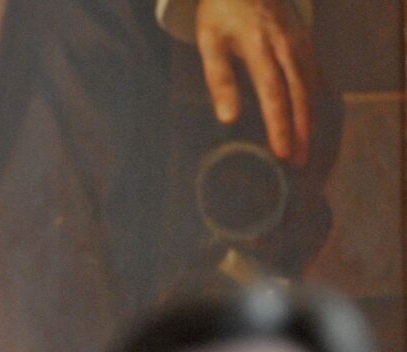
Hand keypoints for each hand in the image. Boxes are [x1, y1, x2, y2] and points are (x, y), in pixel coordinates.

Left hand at [195, 0, 314, 164]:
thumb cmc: (223, 13)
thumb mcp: (210, 42)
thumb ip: (219, 78)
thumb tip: (228, 118)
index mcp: (259, 45)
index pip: (273, 92)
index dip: (279, 124)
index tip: (281, 153)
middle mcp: (286, 44)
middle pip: (299, 93)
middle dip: (301, 130)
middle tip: (299, 163)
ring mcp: (301, 43)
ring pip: (311, 86)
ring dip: (311, 120)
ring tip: (306, 152)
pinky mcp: (307, 43)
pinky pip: (316, 76)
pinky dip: (316, 102)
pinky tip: (314, 124)